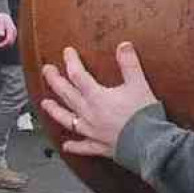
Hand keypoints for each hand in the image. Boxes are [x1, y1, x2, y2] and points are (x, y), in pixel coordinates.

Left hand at [0, 13, 16, 48]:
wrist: (3, 14)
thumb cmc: (0, 18)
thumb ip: (0, 29)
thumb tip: (1, 36)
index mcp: (11, 30)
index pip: (8, 40)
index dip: (2, 45)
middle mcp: (14, 32)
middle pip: (10, 43)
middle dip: (3, 47)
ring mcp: (13, 34)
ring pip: (10, 43)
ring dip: (4, 46)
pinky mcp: (12, 34)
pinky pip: (9, 41)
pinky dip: (4, 43)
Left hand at [40, 43, 158, 157]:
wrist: (148, 143)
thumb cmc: (143, 115)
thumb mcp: (139, 84)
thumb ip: (129, 64)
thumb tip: (123, 46)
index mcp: (97, 97)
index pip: (78, 75)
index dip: (71, 62)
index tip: (67, 52)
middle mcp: (89, 113)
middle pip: (67, 94)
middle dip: (55, 81)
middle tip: (46, 71)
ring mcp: (92, 131)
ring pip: (67, 119)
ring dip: (55, 110)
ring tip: (45, 104)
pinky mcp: (99, 146)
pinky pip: (83, 146)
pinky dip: (74, 146)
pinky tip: (67, 146)